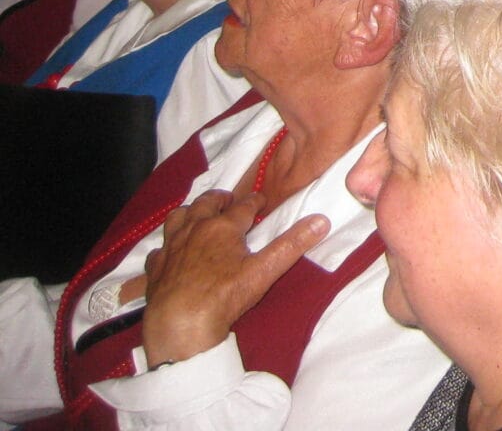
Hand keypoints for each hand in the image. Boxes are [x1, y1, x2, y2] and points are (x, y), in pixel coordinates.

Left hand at [140, 189, 330, 364]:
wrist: (180, 325)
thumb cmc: (224, 296)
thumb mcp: (265, 271)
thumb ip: (292, 244)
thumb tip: (321, 220)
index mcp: (222, 227)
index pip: (243, 205)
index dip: (255, 201)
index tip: (262, 200)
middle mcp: (194, 229)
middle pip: (206, 204)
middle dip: (219, 199)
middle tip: (229, 201)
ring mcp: (171, 247)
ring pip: (178, 218)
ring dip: (190, 213)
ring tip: (198, 215)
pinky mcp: (155, 268)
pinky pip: (159, 249)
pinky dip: (167, 245)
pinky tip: (172, 252)